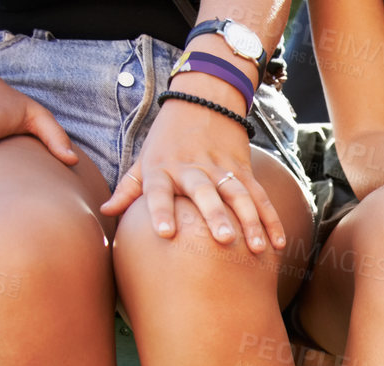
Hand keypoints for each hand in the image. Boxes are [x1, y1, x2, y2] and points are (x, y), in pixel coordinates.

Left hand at [101, 83, 285, 252]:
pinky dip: (270, 219)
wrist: (204, 99)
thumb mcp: (144, 158)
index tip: (165, 233)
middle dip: (215, 215)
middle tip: (223, 239)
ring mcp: (221, 168)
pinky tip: (277, 242)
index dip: (161, 210)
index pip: (158, 189)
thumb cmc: (167, 137)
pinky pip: (259, 196)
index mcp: (163, 167)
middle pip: (205, 192)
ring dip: (250, 221)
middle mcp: (192, 167)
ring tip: (256, 247)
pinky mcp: (243, 169)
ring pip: (238, 195)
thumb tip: (106, 213)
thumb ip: (128, 188)